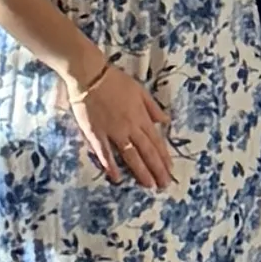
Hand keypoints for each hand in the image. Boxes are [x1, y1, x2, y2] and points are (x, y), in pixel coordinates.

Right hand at [68, 55, 181, 191]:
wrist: (90, 76)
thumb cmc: (115, 81)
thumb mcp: (140, 90)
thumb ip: (153, 108)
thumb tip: (166, 121)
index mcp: (141, 117)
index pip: (156, 141)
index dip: (164, 157)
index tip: (170, 170)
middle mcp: (130, 127)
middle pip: (147, 152)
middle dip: (157, 169)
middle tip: (164, 185)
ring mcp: (113, 131)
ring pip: (131, 155)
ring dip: (141, 172)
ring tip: (149, 185)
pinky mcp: (95, 133)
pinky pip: (105, 153)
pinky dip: (111, 166)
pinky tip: (117, 178)